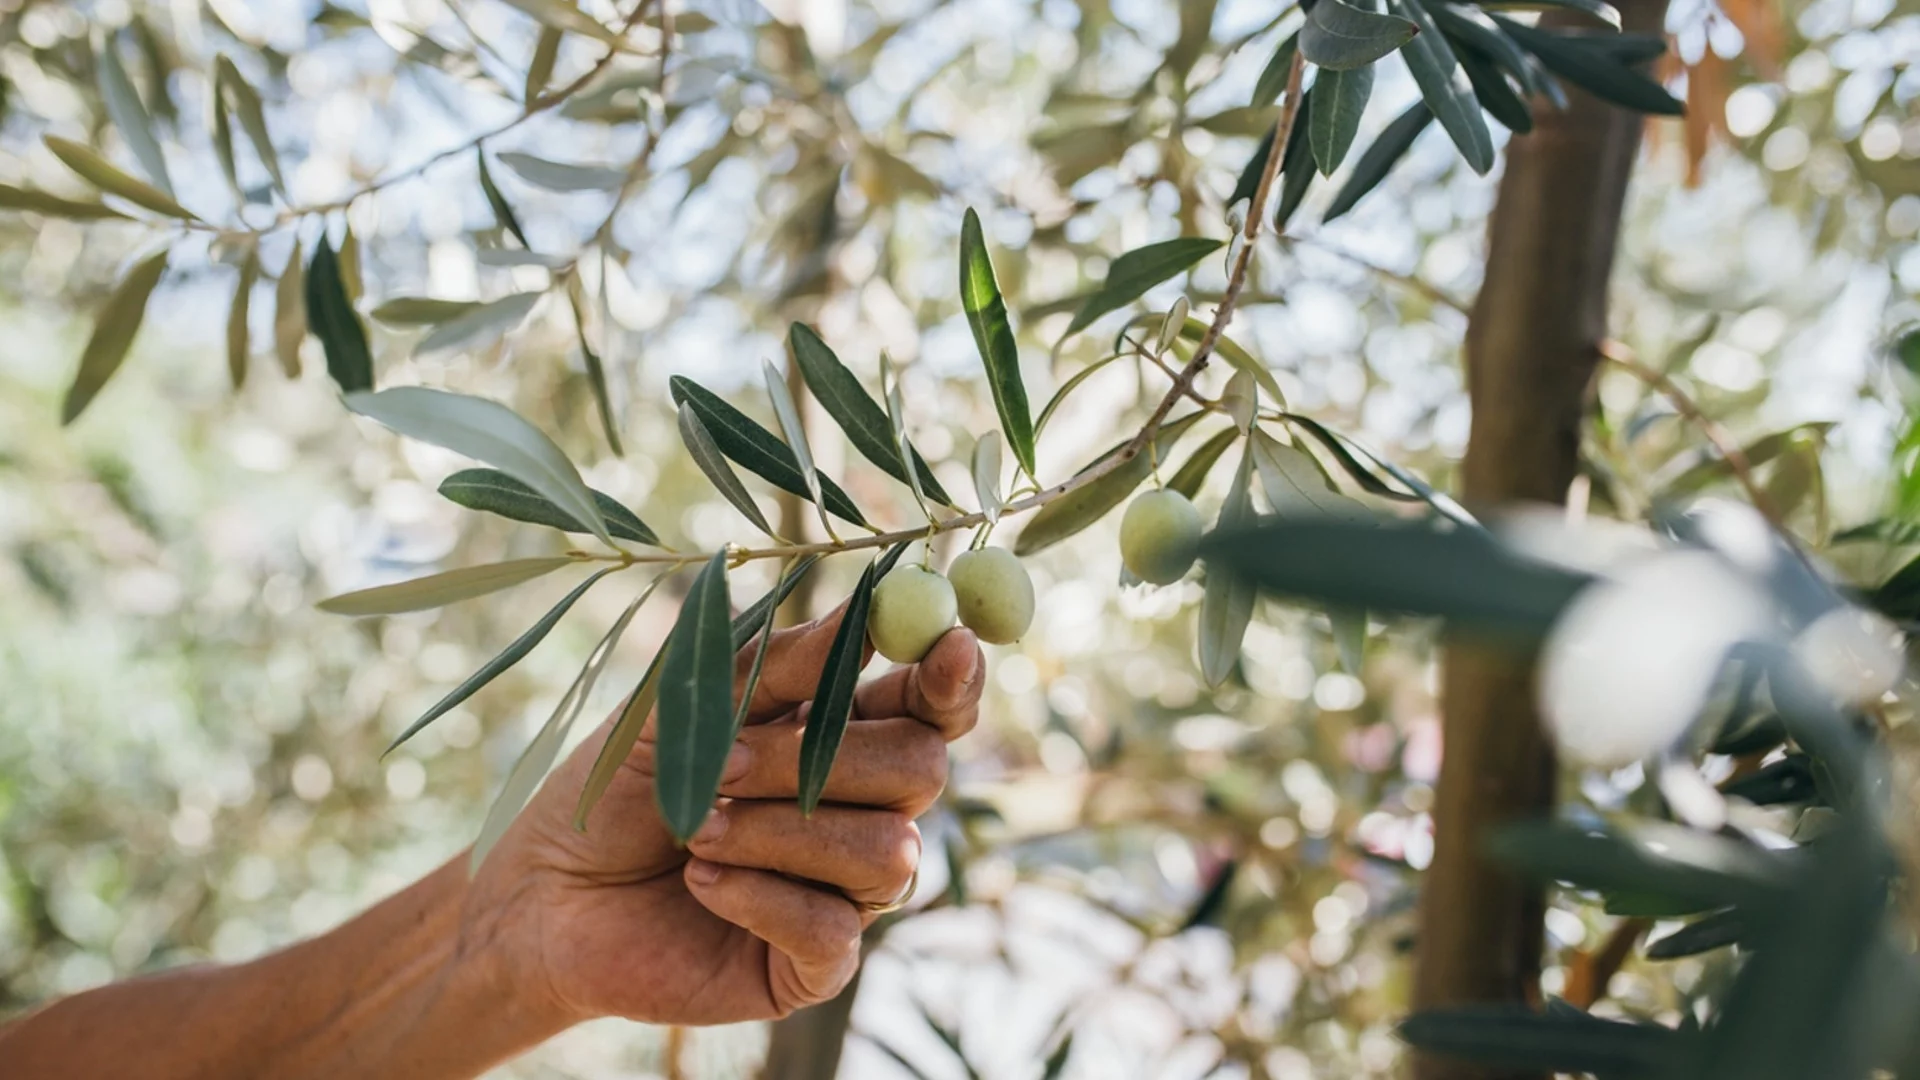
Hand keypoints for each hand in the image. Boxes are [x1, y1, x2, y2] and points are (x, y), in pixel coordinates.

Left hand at [464, 602, 984, 1027]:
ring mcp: (845, 890)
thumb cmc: (618, 790)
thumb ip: (775, 666)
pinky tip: (701, 883)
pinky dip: (758, 895)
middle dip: (820, 759)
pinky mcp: (814, 964)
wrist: (544, 895)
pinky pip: (833, 927)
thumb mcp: (685, 707)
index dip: (951, 678)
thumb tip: (862, 615)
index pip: (931, 705)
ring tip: (694, 829)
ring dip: (778, 831)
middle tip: (726, 763)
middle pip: (921, 769)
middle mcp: (860, 810)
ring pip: (886, 852)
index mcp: (841, 735)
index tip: (950, 644)